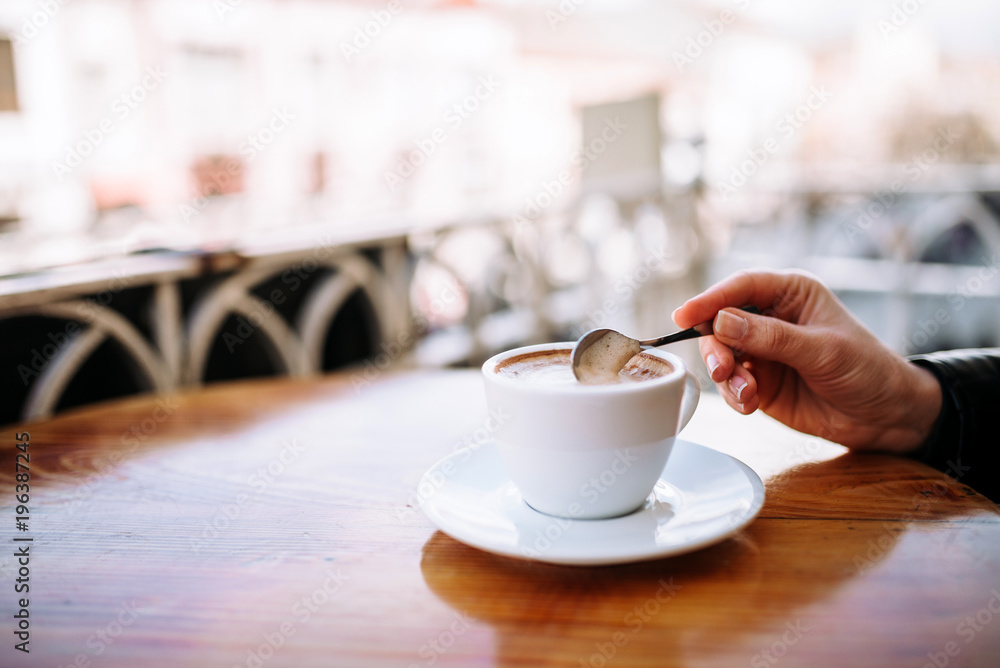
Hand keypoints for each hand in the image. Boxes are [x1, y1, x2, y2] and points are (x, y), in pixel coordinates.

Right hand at [672, 270, 941, 452]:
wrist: (886, 416)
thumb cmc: (867, 370)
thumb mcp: (822, 350)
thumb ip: (771, 337)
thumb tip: (721, 322)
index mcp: (790, 294)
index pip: (741, 288)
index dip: (710, 300)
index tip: (683, 316)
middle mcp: (770, 318)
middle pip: (720, 322)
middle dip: (716, 346)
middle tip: (722, 368)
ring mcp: (762, 351)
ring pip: (720, 355)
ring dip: (725, 374)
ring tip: (746, 392)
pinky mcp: (760, 382)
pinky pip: (731, 384)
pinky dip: (734, 394)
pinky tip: (751, 404)